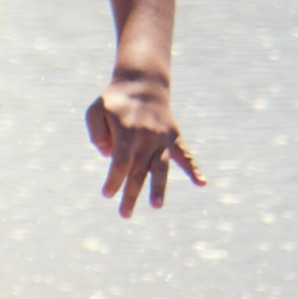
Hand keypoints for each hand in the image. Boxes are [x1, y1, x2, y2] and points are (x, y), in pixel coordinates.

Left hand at [88, 77, 198, 218]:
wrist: (142, 83)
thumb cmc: (114, 100)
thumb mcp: (95, 111)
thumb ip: (97, 133)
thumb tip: (108, 156)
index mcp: (127, 132)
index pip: (120, 163)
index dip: (113, 180)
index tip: (107, 195)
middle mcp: (147, 137)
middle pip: (139, 171)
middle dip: (131, 194)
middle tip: (124, 215)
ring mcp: (163, 138)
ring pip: (162, 167)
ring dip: (159, 188)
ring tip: (156, 206)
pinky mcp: (174, 137)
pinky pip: (185, 155)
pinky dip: (193, 168)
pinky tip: (202, 183)